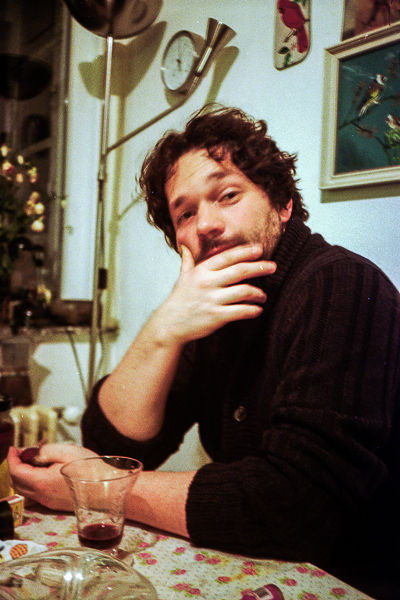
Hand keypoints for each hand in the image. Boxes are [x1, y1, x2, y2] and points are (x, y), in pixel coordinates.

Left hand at [8, 444, 97, 510]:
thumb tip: (33, 453)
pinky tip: (43, 472)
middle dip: (15, 466)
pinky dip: (32, 483)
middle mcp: (42, 495)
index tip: (14, 449)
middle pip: (16, 482)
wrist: (107, 489)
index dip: (12, 458)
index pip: (16, 471)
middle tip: (23, 453)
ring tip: (33, 461)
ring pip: (24, 490)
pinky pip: (35, 495)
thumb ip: (45, 451)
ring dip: (23, 476)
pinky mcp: (55, 504)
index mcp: (42, 482)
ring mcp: (48, 502)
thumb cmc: (91, 471)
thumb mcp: (67, 451)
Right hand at [155, 243, 275, 343]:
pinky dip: (253, 310)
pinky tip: (258, 310)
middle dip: (260, 267)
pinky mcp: (216, 316)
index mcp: (201, 271)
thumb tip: (184, 246)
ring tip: (263, 295)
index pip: (227, 257)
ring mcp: (212, 300)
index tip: (259, 250)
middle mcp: (207, 282)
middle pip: (240, 271)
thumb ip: (187, 261)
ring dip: (258, 293)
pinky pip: (241, 311)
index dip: (245, 252)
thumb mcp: (182, 278)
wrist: (169, 324)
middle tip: (273, 267)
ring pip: (244, 291)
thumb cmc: (179, 300)